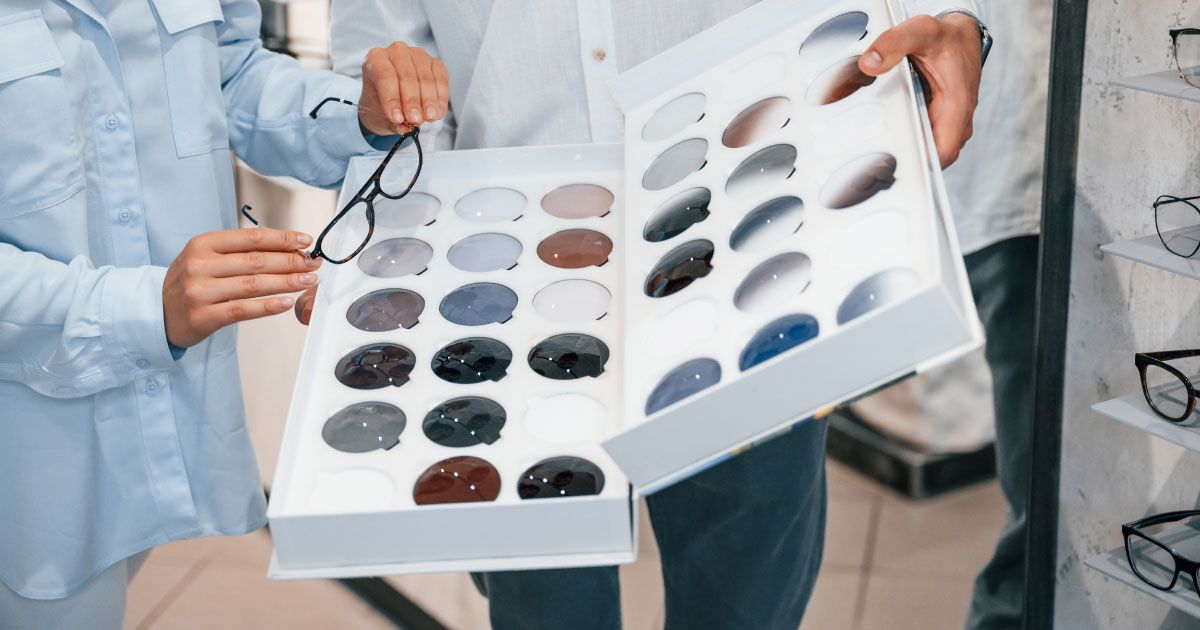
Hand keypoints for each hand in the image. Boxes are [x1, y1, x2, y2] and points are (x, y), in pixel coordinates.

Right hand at [163, 228, 322, 346]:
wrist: (157, 312)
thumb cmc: (190, 281)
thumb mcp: (206, 257)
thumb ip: (239, 252)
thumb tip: (285, 249)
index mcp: (203, 244)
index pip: (251, 238)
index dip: (282, 238)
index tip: (305, 241)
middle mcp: (200, 265)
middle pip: (256, 261)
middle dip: (291, 261)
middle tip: (313, 263)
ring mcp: (200, 291)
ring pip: (253, 285)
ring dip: (286, 282)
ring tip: (308, 281)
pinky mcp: (204, 316)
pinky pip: (243, 310)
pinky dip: (268, 306)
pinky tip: (287, 302)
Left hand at [359, 42, 449, 134]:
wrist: (391, 99)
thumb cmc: (381, 103)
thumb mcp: (379, 115)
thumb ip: (391, 121)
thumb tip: (404, 127)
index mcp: (375, 59)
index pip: (385, 76)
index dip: (392, 99)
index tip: (397, 118)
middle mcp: (396, 52)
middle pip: (407, 76)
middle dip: (412, 101)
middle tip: (415, 119)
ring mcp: (417, 55)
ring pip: (425, 78)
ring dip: (429, 100)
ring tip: (429, 118)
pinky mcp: (434, 62)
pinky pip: (440, 78)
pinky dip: (441, 97)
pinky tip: (438, 111)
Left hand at [858, 13, 982, 167]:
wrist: (961, 36)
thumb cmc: (947, 38)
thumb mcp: (921, 32)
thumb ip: (894, 44)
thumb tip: (869, 63)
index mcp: (958, 106)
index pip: (943, 152)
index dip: (921, 163)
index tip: (894, 164)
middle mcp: (957, 120)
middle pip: (932, 157)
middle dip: (906, 160)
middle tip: (873, 160)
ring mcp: (949, 123)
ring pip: (927, 149)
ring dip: (906, 150)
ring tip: (875, 150)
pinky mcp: (939, 121)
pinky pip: (923, 138)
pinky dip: (907, 138)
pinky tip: (885, 134)